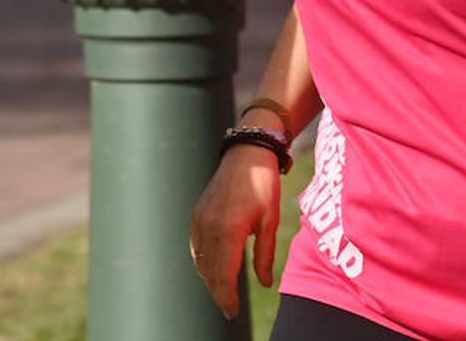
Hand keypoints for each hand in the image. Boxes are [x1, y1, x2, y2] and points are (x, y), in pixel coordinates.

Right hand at [190, 144, 283, 319]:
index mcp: (230, 229)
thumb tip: (265, 283)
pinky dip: (203, 263)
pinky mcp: (196, 215)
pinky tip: (213, 269)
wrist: (247, 153)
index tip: (233, 312)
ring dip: (210, 279)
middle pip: (209, 272)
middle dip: (218, 292)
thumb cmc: (264, 184)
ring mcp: (199, 220)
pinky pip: (196, 247)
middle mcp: (209, 227)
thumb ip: (265, 254)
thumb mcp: (270, 220)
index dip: (227, 297)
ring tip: (224, 292)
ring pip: (200, 261)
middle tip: (229, 307)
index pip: (224, 274)